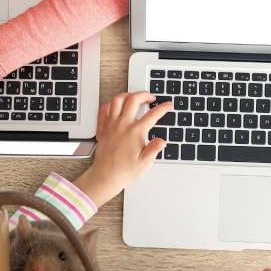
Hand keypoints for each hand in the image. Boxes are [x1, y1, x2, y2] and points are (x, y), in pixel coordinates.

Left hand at [72, 92, 172, 206]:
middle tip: (151, 97)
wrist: (105, 176)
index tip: (168, 105)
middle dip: (145, 94)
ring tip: (134, 97)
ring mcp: (111, 125)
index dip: (163, 108)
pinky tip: (116, 105)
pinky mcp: (103, 128)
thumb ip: (154, 148)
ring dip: (128, 95)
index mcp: (135, 132)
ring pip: (118, 100)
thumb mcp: (145, 162)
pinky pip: (104, 109)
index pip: (153, 115)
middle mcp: (122, 125)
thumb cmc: (124, 171)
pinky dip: (111, 103)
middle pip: (134, 100)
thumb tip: (162, 140)